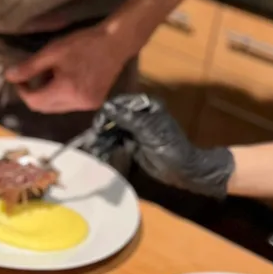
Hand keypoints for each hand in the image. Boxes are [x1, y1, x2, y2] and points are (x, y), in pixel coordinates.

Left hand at [5, 25, 129, 112]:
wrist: (115, 42)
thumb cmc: (83, 44)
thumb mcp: (52, 52)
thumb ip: (29, 67)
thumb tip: (9, 77)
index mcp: (67, 91)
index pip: (34, 102)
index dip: (22, 91)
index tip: (18, 78)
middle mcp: (78, 104)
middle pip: (44, 108)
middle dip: (33, 94)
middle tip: (30, 76)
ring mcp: (88, 106)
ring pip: (56, 108)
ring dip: (46, 96)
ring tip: (49, 75)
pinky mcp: (94, 103)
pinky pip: (69, 105)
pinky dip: (60, 96)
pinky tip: (63, 80)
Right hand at [98, 94, 234, 198]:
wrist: (182, 170)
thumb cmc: (169, 145)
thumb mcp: (147, 129)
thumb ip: (126, 117)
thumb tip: (106, 106)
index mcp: (146, 106)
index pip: (121, 103)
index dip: (108, 112)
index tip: (98, 125)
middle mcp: (139, 115)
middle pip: (114, 117)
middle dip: (102, 128)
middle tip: (91, 139)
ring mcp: (135, 130)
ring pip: (113, 131)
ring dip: (102, 140)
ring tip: (93, 150)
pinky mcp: (132, 144)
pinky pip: (115, 143)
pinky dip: (107, 148)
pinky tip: (99, 154)